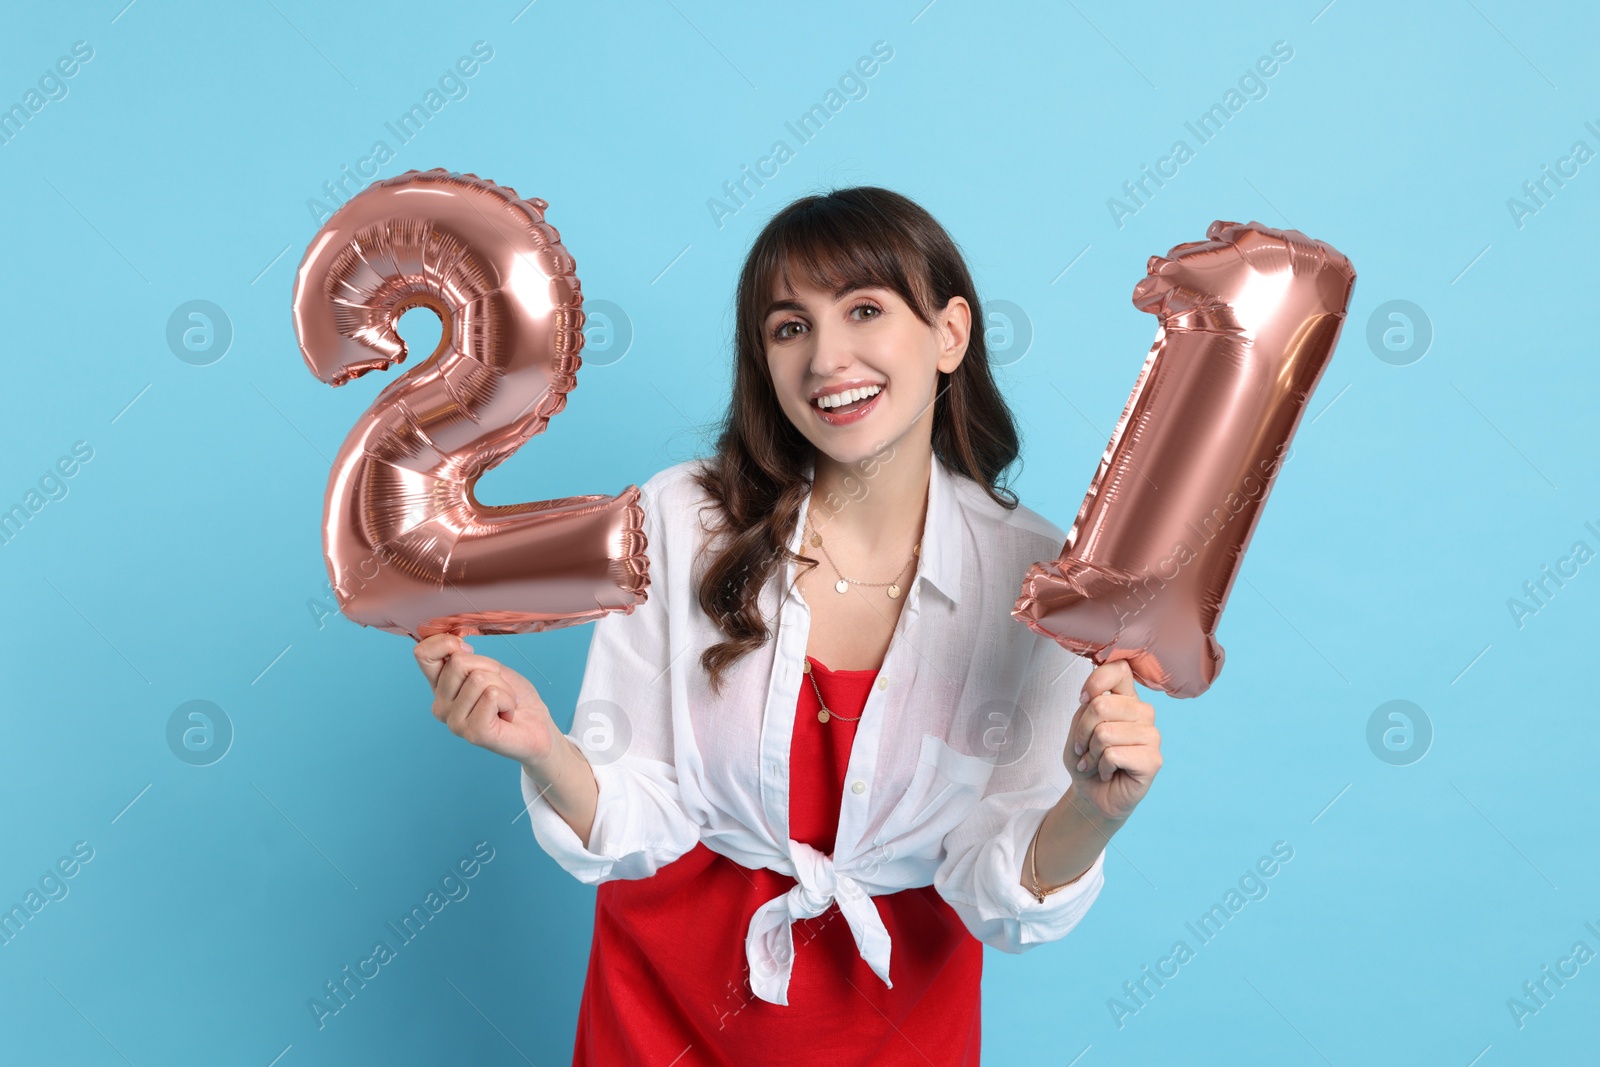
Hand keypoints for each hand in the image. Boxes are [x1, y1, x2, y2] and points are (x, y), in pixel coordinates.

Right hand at [413, 634, 558, 765]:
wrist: (537, 728)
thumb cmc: (514, 698)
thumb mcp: (490, 668)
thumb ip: (467, 658)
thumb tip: (456, 647)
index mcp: (440, 687)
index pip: (423, 654)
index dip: (446, 643)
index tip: (470, 651)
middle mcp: (440, 706)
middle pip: (459, 663)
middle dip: (490, 669)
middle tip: (499, 690)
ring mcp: (454, 722)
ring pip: (478, 678)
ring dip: (503, 687)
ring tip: (505, 704)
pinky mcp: (472, 733)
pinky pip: (492, 695)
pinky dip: (508, 699)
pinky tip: (508, 715)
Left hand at [1065, 658, 1161, 821]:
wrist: (1091, 794)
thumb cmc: (1086, 758)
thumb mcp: (1077, 727)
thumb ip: (1088, 707)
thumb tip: (1096, 696)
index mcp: (1126, 698)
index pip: (1120, 668)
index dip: (1096, 681)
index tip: (1083, 699)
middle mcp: (1143, 713)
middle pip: (1102, 704)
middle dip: (1082, 732)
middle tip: (1084, 748)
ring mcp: (1152, 736)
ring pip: (1105, 733)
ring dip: (1091, 753)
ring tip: (1097, 761)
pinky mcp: (1153, 760)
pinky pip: (1114, 755)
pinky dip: (1102, 767)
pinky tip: (1109, 772)